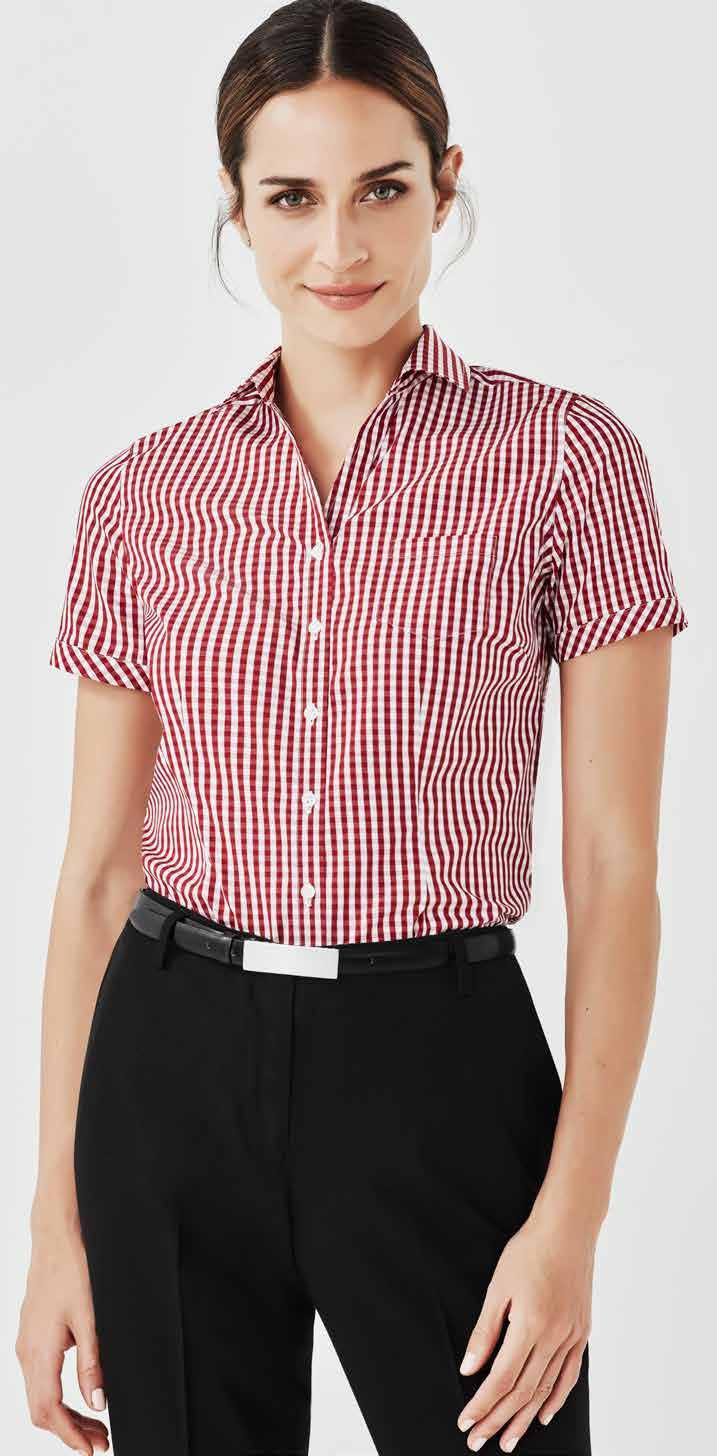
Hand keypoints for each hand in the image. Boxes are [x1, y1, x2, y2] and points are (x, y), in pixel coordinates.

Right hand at [15, 1222, 109, 1453]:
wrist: (57, 1235)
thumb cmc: (75, 1269)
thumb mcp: (91, 1318)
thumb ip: (92, 1363)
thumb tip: (97, 1403)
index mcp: (39, 1351)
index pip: (48, 1410)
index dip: (69, 1436)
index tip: (92, 1450)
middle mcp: (26, 1351)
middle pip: (41, 1409)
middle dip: (69, 1431)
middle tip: (100, 1442)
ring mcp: (26, 1342)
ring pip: (39, 1394)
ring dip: (65, 1415)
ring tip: (95, 1426)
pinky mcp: (31, 1334)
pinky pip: (39, 1376)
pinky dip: (58, 1395)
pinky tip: (79, 1394)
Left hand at [455, 1212, 594, 1451]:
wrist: (568, 1229)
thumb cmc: (529, 1251)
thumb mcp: (499, 1287)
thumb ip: (485, 1331)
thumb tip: (469, 1368)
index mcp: (530, 1325)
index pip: (502, 1378)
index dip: (483, 1404)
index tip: (466, 1422)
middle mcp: (554, 1336)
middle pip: (523, 1391)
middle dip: (498, 1419)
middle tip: (478, 1441)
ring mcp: (572, 1336)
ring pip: (547, 1389)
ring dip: (525, 1417)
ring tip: (508, 1439)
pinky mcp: (581, 1332)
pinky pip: (569, 1374)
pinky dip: (557, 1398)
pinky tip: (544, 1415)